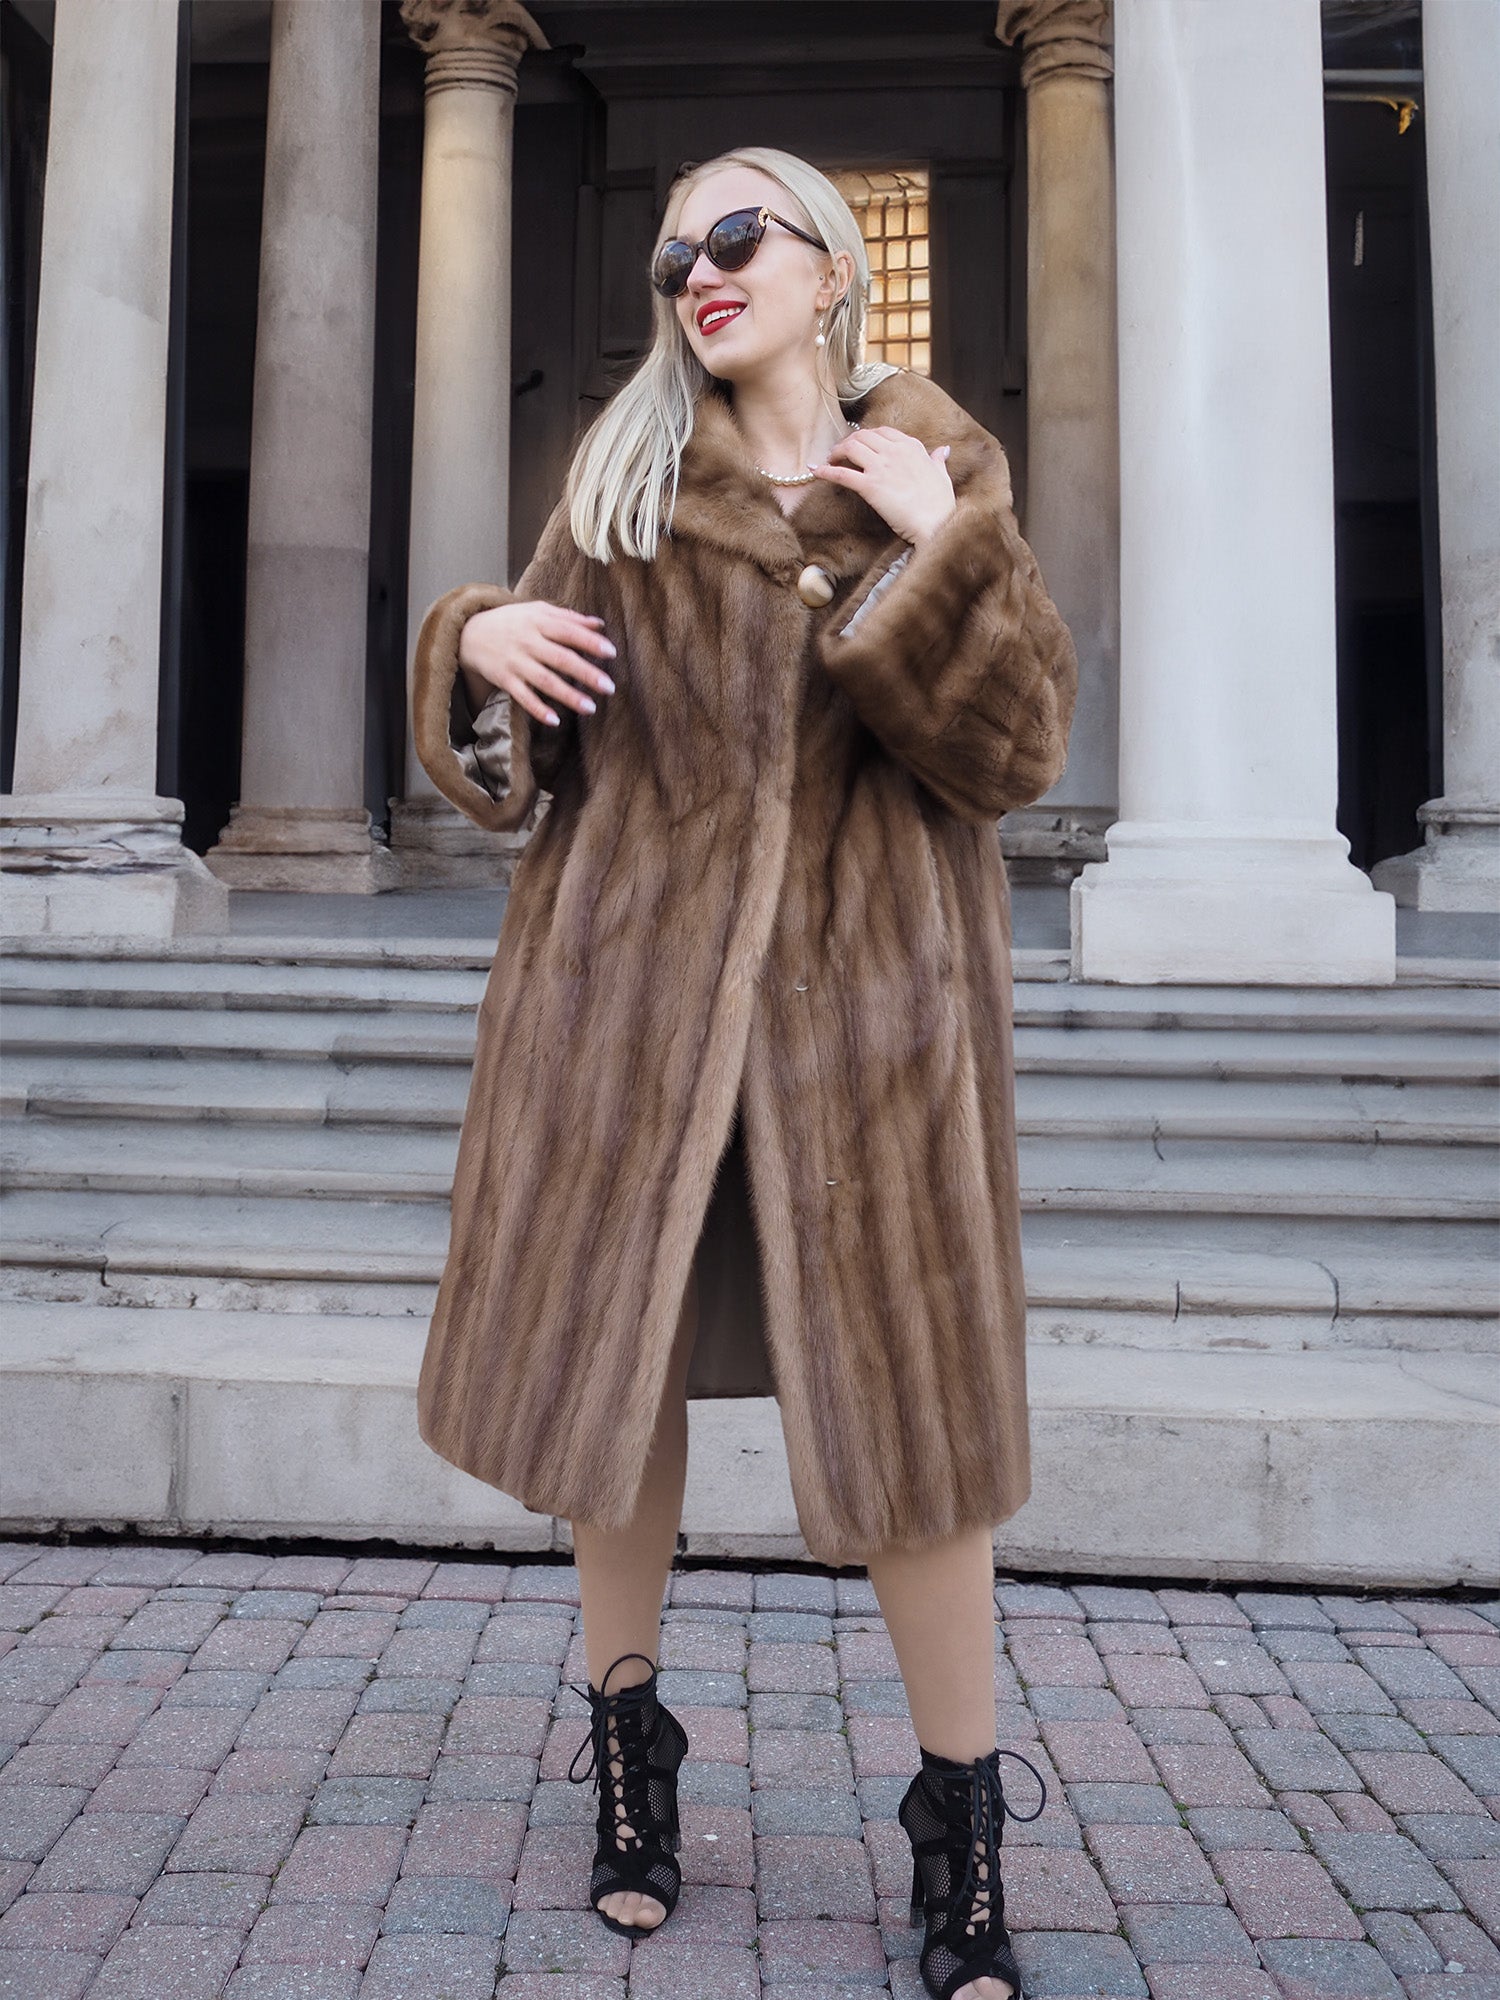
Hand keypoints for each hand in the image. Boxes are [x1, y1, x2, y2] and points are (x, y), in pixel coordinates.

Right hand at [459, 600, 616, 727]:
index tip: (611, 653)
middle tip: (610, 687)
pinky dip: (538, 709)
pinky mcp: (504, 679)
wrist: (470, 633)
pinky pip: (523, 697)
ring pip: (545, 681)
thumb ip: (568, 617)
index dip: (590, 642)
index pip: (569, 631)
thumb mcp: (537, 611)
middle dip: (586, 673)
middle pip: (561, 658)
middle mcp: (528, 642)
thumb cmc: (512, 621)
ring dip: (568, 695)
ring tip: (591, 707)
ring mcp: (516, 662)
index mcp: (539, 622)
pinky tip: (555, 721)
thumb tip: (599, 624)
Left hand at [807, 427, 957, 544]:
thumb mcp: (942, 476)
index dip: (868, 436)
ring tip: (829, 460)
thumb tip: (943, 450)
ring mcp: (881, 467)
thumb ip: (938, 460)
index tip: (861, 444)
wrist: (934, 524)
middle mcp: (894, 451)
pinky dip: (825, 471)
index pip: (883, 432)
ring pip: (850, 447)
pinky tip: (815, 471)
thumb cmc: (940, 504)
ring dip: (836, 452)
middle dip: (849, 442)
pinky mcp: (870, 486)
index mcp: (911, 447)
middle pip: (863, 436)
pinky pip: (841, 473)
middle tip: (840, 453)